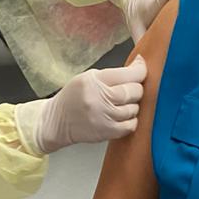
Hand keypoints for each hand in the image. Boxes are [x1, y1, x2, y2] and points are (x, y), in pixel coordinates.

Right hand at [15, 56, 145, 153]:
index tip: (141, 67)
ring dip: (132, 105)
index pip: (128, 74)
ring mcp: (103, 116)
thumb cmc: (74, 97)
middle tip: (129, 89)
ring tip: (121, 104)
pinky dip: (130, 120)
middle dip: (136, 89)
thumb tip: (139, 66)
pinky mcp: (106, 132)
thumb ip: (113, 74)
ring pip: (134, 108)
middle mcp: (99, 98)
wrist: (57, 121)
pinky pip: (130, 125)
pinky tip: (122, 116)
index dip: (140, 70)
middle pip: (134, 91)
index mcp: (94, 81)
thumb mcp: (88, 78)